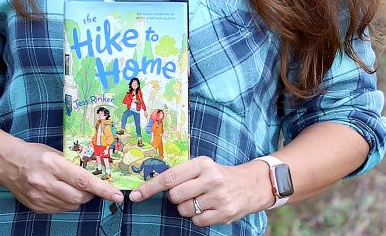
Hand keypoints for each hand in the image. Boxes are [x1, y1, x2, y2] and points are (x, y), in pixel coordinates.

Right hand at [0, 141, 122, 211]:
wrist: (8, 163)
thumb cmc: (35, 154)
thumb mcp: (55, 152)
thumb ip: (74, 163)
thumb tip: (98, 174)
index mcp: (52, 164)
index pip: (83, 180)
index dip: (102, 189)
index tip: (117, 195)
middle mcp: (44, 182)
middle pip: (79, 197)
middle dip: (90, 194)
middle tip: (90, 186)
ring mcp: (39, 197)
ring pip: (71, 205)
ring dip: (78, 199)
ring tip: (71, 187)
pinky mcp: (36, 207)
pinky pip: (60, 210)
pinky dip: (66, 203)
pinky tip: (60, 192)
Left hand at [129, 156, 271, 225]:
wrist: (250, 184)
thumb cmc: (219, 175)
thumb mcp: (203, 167)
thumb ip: (182, 173)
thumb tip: (151, 185)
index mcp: (202, 164)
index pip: (170, 177)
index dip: (150, 187)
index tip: (135, 195)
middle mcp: (211, 178)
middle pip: (175, 196)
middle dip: (176, 198)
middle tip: (187, 193)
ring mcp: (218, 197)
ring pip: (185, 210)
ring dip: (187, 209)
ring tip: (200, 200)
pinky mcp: (224, 212)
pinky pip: (197, 221)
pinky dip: (198, 218)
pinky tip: (208, 209)